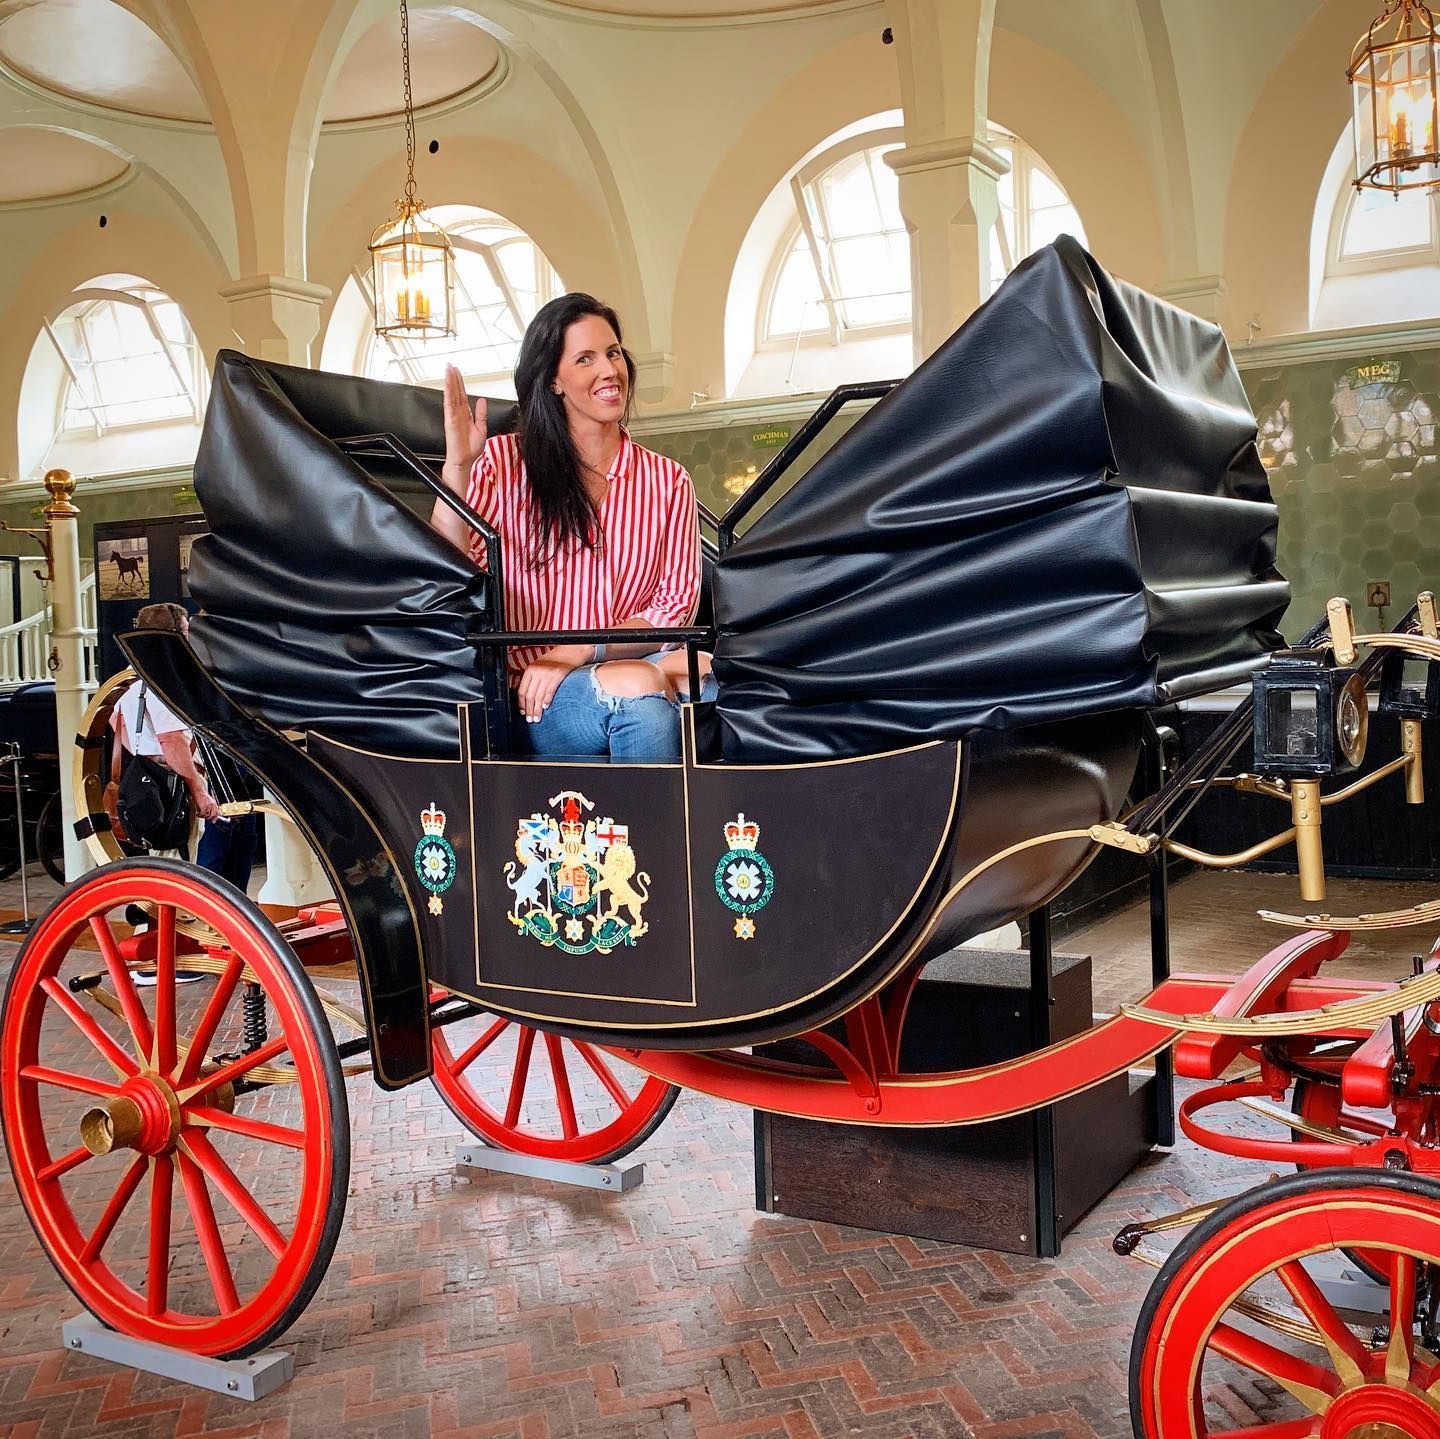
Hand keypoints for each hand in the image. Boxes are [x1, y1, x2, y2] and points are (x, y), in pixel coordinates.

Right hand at [191, 785, 220, 821]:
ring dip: (203, 816)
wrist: (199, 791)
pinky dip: (199, 815)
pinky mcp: (203, 807)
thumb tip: (211, 813)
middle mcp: (212, 805)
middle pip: (213, 815)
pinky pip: (202, 814)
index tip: (214, 821)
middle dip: (209, 818)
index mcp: (214, 804)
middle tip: (205, 818)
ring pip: (208, 815)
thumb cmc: (202, 795)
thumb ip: (211, 807)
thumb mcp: (209, 801)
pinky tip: (198, 814)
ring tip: (200, 815)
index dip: (216, 817)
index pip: (218, 813)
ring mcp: (208, 806)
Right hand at [442, 363, 485, 492]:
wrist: (466, 461)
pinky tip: (448, 384)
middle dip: (453, 378)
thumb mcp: (481, 428)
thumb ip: (481, 414)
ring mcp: (453, 416)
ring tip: (448, 369)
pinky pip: (449, 404)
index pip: (461, 394)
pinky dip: (448, 393)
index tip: (457, 371)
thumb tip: (481, 401)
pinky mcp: (450, 420)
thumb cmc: (471, 449)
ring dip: (449, 382)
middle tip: (450, 365)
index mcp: (465, 415)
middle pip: (455, 391)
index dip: (460, 383)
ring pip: (451, 395)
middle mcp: (458, 413)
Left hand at [517, 650, 584, 722]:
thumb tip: (529, 695)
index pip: (522, 690)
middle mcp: (537, 671)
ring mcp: (547, 673)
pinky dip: (546, 700)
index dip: (521, 704)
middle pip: (529, 695)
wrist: (573, 649)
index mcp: (530, 669)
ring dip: (537, 709)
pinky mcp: (557, 674)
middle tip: (530, 720)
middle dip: (529, 710)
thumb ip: (535, 677)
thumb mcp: (542, 665)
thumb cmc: (559, 658)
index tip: (523, 712)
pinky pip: (549, 690)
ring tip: (537, 718)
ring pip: (538, 696)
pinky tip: (545, 707)